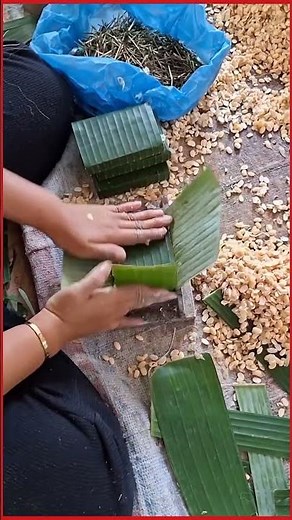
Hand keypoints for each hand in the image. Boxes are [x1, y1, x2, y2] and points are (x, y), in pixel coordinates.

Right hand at [32, 261, 175, 348]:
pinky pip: (125, 322)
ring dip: (148, 305)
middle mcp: (116, 310)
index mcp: (111, 298)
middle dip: (156, 296)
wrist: (55, 329)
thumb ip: (96, 276)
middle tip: (171, 293)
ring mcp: (112, 320)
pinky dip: (135, 320)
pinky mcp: (106, 326)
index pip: (137, 290)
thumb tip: (111, 262)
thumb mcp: (78, 288)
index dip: (153, 287)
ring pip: (135, 310)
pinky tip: (143, 321)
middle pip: (140, 301)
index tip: (167, 285)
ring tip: (161, 301)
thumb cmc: (65, 306)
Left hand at [51, 200, 171, 261]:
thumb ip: (108, 252)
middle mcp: (115, 224)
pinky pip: (121, 207)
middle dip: (155, 222)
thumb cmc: (71, 238)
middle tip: (170, 219)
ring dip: (147, 214)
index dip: (151, 234)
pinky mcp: (103, 210)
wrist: (58, 218)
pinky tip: (139, 203)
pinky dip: (131, 206)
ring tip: (161, 211)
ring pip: (133, 215)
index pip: (137, 235)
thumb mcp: (88, 251)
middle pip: (139, 223)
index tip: (165, 232)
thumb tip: (126, 256)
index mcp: (114, 235)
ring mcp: (109, 215)